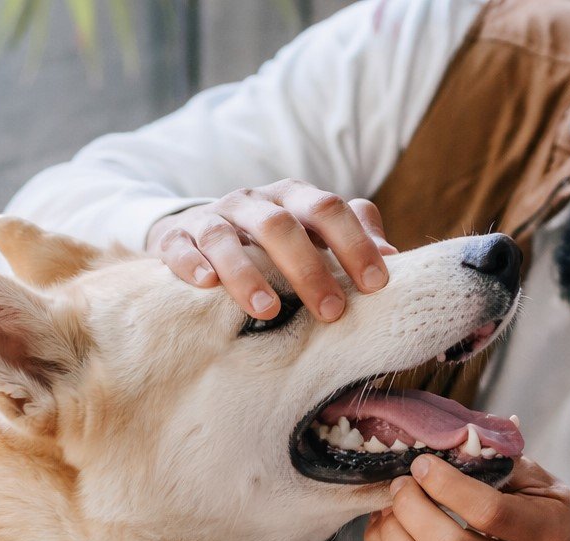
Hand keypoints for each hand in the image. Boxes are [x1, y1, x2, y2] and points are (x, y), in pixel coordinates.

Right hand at [144, 178, 396, 323]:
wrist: (198, 231)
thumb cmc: (271, 244)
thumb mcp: (313, 235)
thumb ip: (353, 238)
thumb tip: (394, 259)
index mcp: (293, 199)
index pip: (329, 209)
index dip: (354, 244)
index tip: (376, 285)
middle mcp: (254, 203)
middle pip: (281, 225)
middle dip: (309, 269)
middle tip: (332, 313)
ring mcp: (213, 218)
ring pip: (228, 237)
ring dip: (248, 274)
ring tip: (269, 311)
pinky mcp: (176, 238)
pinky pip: (179, 246)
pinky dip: (191, 263)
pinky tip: (205, 284)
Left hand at [363, 455, 569, 540]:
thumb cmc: (542, 514)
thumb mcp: (540, 483)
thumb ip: (500, 461)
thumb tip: (448, 441)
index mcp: (550, 535)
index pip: (490, 511)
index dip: (448, 484)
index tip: (423, 464)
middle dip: (414, 509)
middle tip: (401, 484)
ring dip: (394, 536)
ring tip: (389, 505)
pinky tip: (386, 525)